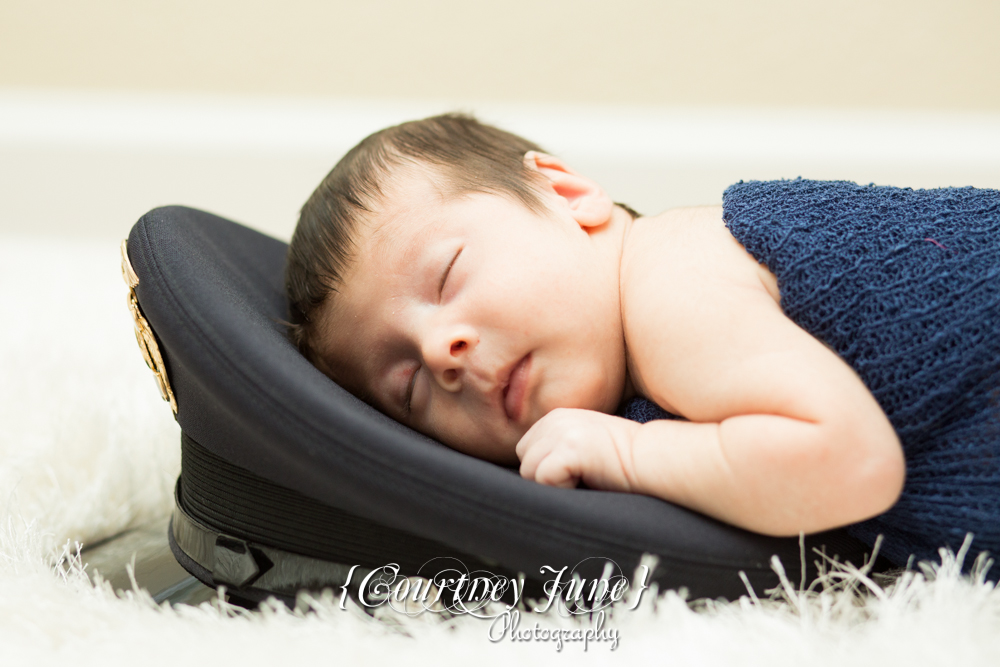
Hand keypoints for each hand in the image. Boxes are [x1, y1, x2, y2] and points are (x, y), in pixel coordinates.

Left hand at [515, 408, 640, 491]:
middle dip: (545, 478)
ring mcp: (561, 432)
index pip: (525, 451)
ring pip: (530, 473)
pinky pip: (544, 479)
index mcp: (555, 417)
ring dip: (554, 485)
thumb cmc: (621, 461)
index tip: (574, 472)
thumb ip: (555, 450)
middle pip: (524, 462)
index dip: (545, 469)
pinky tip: (587, 480)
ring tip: (584, 478)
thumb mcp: (582, 445)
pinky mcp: (569, 448)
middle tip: (578, 478)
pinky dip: (563, 489)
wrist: (652, 457)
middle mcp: (554, 420)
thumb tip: (529, 475)